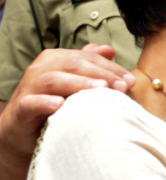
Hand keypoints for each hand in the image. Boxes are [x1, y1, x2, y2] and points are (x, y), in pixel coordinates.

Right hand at [0, 43, 134, 157]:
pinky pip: (31, 103)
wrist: (24, 130)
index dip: (111, 68)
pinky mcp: (20, 108)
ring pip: (53, 79)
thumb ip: (90, 65)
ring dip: (79, 84)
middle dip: (101, 74)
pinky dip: (45, 102)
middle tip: (122, 87)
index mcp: (56, 58)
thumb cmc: (55, 103)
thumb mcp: (75, 83)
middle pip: (74, 65)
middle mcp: (41, 68)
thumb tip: (109, 49)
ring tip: (100, 89)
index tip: (131, 81)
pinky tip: (60, 105)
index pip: (88, 58)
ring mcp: (29, 87)